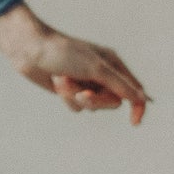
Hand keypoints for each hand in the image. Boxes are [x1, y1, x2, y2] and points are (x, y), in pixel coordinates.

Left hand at [0, 1, 149, 125]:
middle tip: (82, 94)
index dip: (138, 106)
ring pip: (92, 107)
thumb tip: (142, 100)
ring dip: (76, 97)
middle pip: (112, 103)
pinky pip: (76, 107)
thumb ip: (120, 85)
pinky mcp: (71, 91)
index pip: (134, 89)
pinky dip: (66, 97)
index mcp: (113, 64)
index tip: (134, 122)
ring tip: (64, 80)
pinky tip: (56, 82)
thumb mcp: (96, 69)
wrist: (31, 50)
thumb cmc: (64, 53)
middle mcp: (103, 75)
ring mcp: (86, 84)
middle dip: (96, 101)